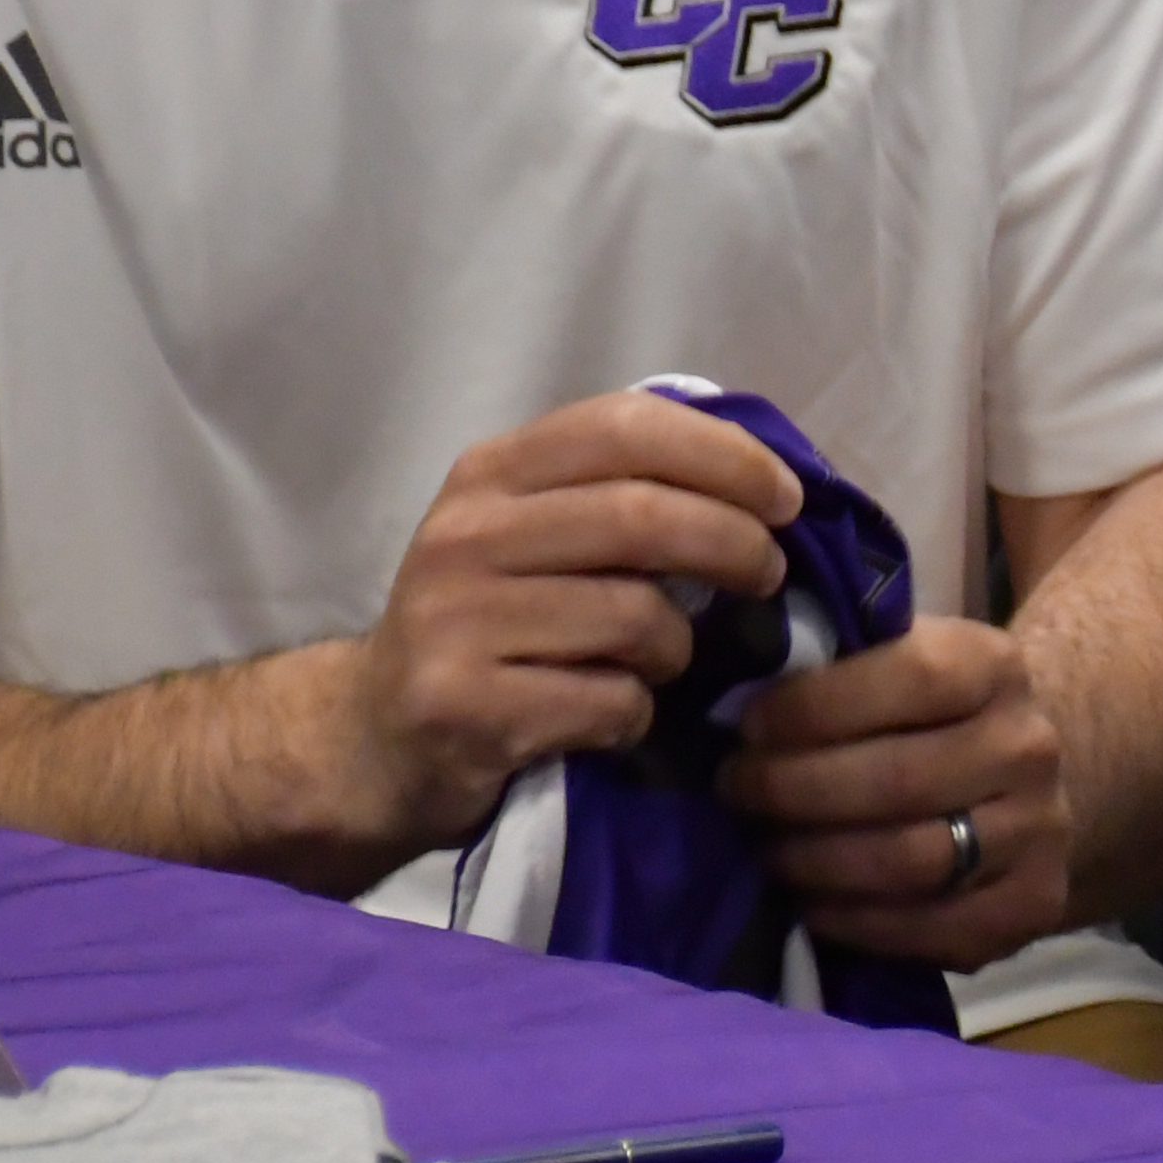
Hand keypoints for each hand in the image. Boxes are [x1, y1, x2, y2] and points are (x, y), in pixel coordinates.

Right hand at [344, 392, 799, 871]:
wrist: (377, 737)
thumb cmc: (489, 624)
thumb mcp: (534, 533)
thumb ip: (620, 491)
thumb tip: (765, 482)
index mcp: (490, 472)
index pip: (625, 426)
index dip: (725, 455)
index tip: (786, 498)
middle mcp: (464, 534)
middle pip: (642, 516)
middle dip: (736, 544)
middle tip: (768, 574)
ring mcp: (455, 620)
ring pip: (636, 617)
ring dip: (681, 649)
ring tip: (662, 660)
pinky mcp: (463, 705)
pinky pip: (610, 702)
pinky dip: (637, 713)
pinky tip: (612, 715)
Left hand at [721, 620, 1079, 968]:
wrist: (1016, 780)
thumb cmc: (921, 716)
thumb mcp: (894, 660)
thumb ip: (834, 662)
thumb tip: (743, 681)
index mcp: (995, 667)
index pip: (912, 679)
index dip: (817, 707)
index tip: (749, 728)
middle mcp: (1030, 748)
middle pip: (900, 780)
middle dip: (796, 790)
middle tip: (738, 793)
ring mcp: (1039, 832)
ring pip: (910, 860)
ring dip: (816, 861)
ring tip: (768, 849)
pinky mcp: (1032, 906)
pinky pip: (929, 928)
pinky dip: (853, 921)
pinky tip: (809, 903)